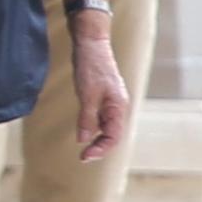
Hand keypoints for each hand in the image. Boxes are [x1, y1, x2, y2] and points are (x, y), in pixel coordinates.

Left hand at [69, 16, 132, 163]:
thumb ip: (87, 118)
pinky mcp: (102, 96)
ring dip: (97, 138)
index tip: (84, 157)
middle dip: (99, 147)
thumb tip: (83, 139)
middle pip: (112, 134)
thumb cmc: (91, 67)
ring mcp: (110, 102)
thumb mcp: (87, 95)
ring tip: (84, 148)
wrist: (91, 44)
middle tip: (83, 157)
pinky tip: (85, 130)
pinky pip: (100, 117)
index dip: (100, 149)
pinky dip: (93, 126)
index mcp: (118, 107)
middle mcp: (117, 107)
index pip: (113, 137)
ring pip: (106, 126)